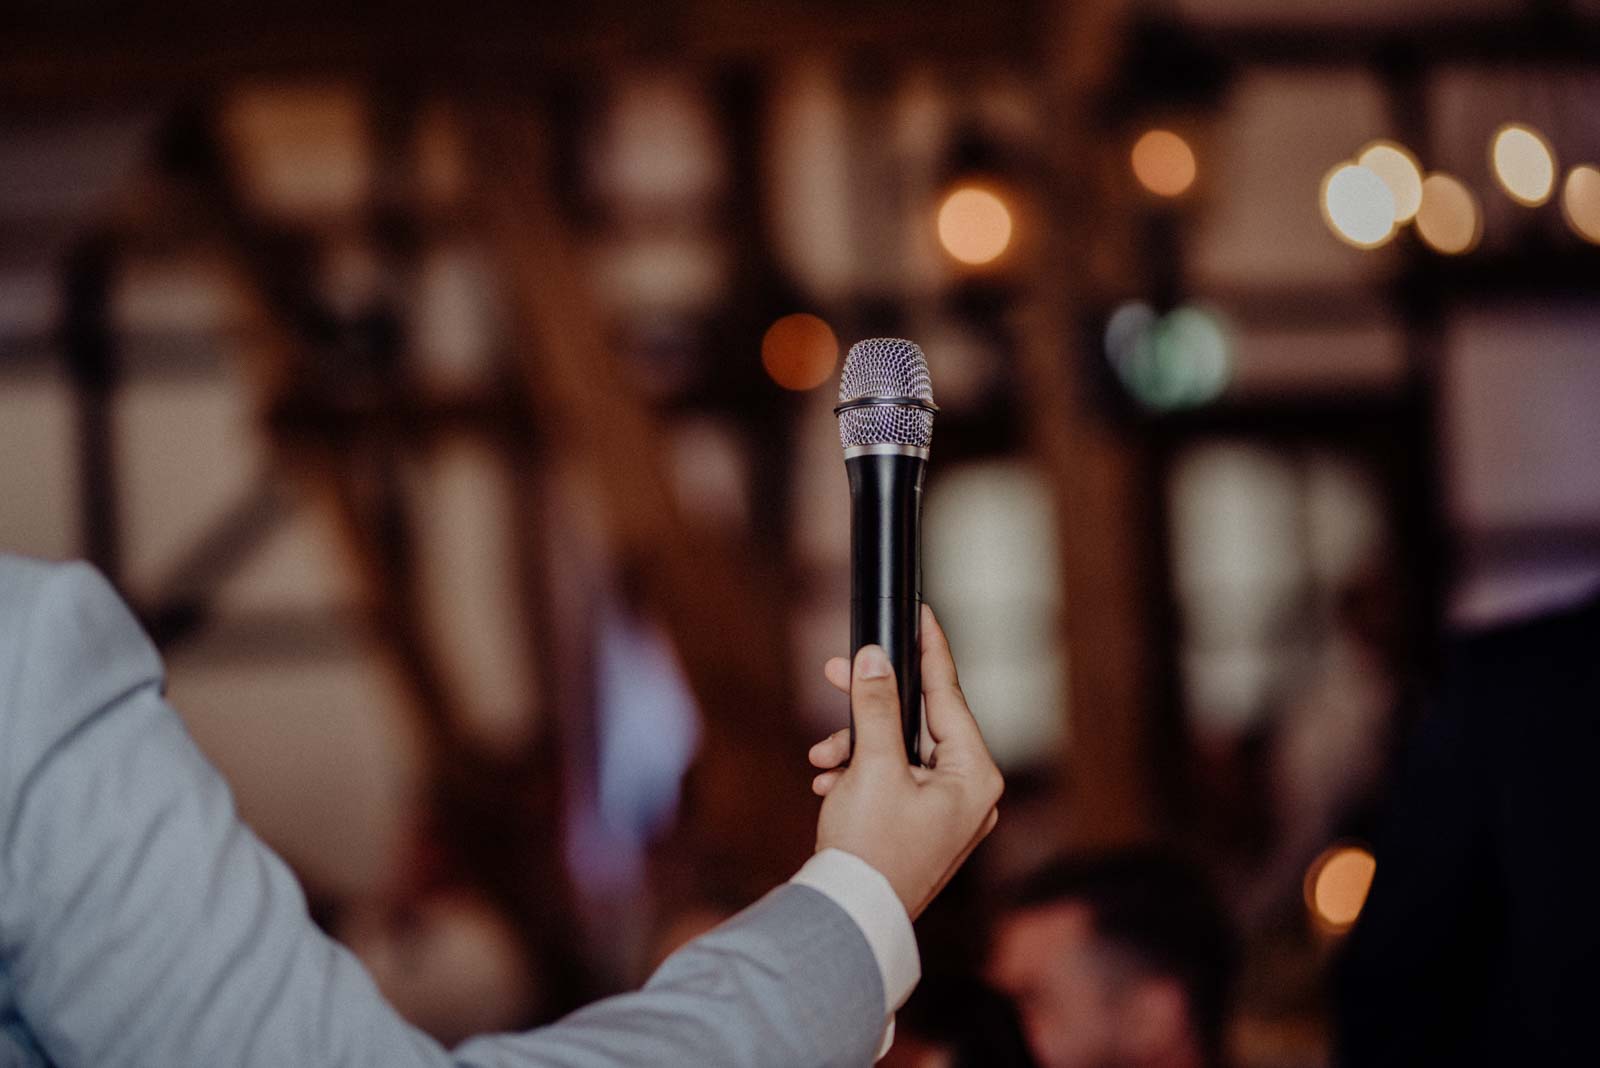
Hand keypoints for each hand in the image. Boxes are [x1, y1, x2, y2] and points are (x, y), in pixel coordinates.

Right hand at [809, 605, 1002, 919]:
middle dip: (870, 706)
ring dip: (857, 746)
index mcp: (976, 775)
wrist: (850, 918)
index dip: (930, 650)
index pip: (949, 695)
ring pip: (900, 751)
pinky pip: (893, 780)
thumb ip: (877, 705)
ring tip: (823, 760)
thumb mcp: (873, 765)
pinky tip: (831, 783)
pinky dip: (861, 774)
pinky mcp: (924, 827)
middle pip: (920, 722)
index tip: (920, 614)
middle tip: (836, 672)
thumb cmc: (871, 848)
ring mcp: (949, 814)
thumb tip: (875, 659)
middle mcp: (972, 793)